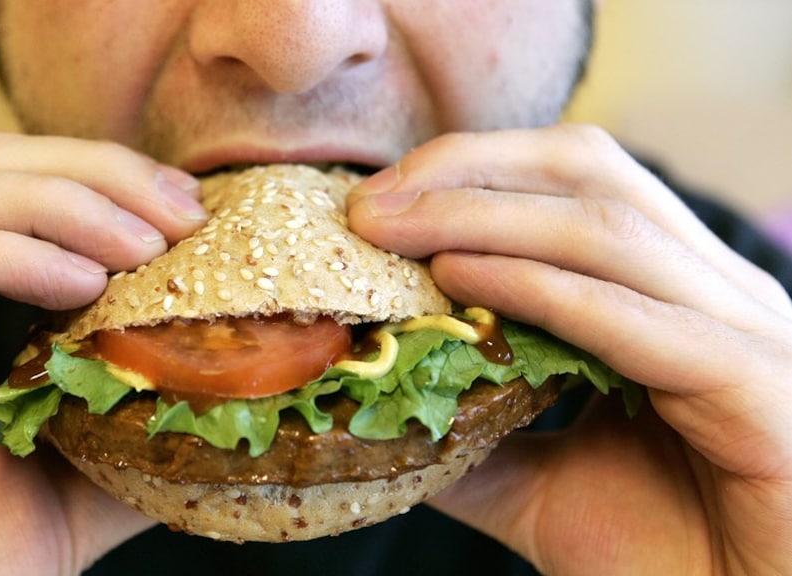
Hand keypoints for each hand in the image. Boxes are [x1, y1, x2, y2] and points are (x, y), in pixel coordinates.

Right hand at [0, 133, 206, 573]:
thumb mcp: (68, 491)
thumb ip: (132, 440)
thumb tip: (226, 413)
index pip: (12, 188)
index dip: (103, 179)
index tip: (191, 209)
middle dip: (93, 170)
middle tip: (181, 209)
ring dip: (59, 203)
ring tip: (145, 244)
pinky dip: (8, 255)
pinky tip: (82, 283)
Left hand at [346, 124, 791, 574]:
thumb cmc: (668, 554)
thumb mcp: (541, 485)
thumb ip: (472, 436)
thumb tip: (380, 405)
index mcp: (676, 293)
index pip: (571, 182)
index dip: (468, 173)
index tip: (373, 200)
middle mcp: (717, 291)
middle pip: (588, 172)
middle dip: (466, 173)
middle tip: (369, 203)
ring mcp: (748, 330)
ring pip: (606, 230)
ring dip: (481, 218)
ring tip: (390, 229)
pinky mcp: (760, 386)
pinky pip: (634, 318)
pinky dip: (537, 289)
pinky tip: (458, 279)